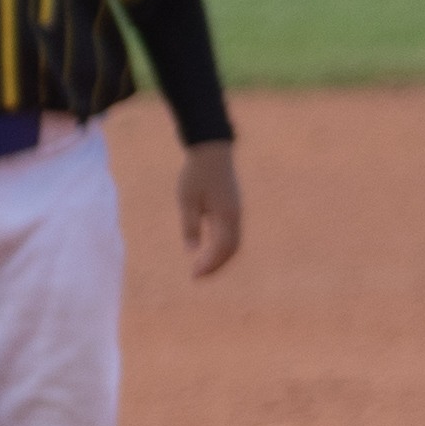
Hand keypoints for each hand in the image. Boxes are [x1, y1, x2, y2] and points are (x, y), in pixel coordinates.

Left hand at [176, 140, 242, 277]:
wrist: (211, 150)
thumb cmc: (196, 174)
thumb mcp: (188, 200)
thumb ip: (190, 225)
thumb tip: (191, 250)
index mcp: (226, 215)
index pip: (222, 248)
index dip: (210, 264)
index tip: (194, 275)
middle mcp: (235, 216)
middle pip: (231, 249)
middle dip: (216, 265)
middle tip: (197, 275)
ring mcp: (236, 211)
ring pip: (233, 242)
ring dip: (219, 256)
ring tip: (202, 265)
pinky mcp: (232, 206)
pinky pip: (231, 233)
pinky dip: (221, 246)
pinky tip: (208, 248)